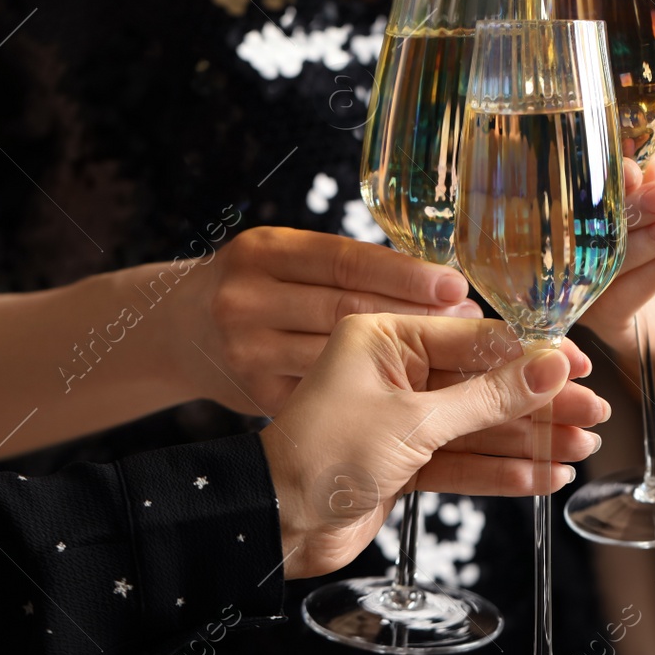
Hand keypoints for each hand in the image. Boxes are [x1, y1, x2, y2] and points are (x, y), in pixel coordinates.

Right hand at [171, 227, 480, 414]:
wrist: (181, 332)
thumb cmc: (260, 289)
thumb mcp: (288, 261)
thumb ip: (347, 270)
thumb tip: (444, 288)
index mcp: (264, 253)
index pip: (345, 262)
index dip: (404, 275)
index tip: (455, 285)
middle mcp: (249, 300)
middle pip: (348, 312)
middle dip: (416, 320)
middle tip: (474, 327)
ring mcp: (248, 352)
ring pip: (342, 361)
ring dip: (405, 366)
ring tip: (459, 366)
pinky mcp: (256, 396)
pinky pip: (327, 397)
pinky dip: (374, 400)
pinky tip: (417, 401)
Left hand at [260, 315, 606, 577]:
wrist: (275, 524)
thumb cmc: (325, 455)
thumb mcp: (415, 421)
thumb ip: (488, 397)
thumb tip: (552, 366)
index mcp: (385, 338)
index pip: (477, 339)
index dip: (534, 356)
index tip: (581, 367)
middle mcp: (394, 372)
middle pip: (485, 384)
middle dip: (540, 404)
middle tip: (594, 415)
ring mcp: (400, 419)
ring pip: (480, 426)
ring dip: (531, 440)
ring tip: (582, 449)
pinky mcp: (403, 462)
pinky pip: (463, 461)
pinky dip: (502, 471)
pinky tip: (545, 477)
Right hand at [578, 155, 654, 368]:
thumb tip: (638, 164)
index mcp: (593, 208)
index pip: (588, 191)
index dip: (608, 179)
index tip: (635, 172)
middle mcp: (580, 245)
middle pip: (592, 226)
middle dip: (632, 209)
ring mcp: (586, 284)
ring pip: (605, 262)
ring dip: (645, 242)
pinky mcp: (603, 319)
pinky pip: (619, 299)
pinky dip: (652, 273)